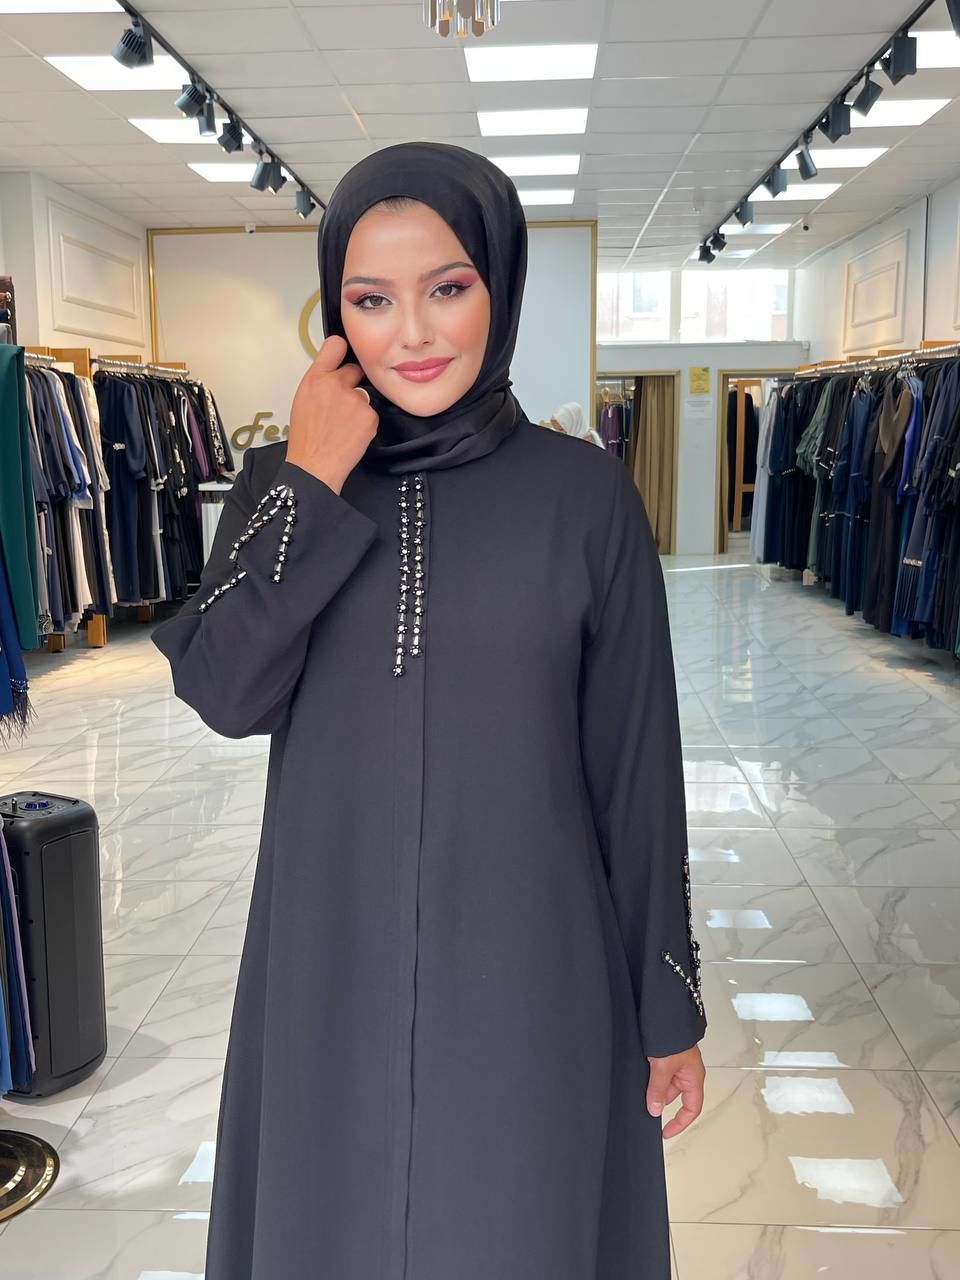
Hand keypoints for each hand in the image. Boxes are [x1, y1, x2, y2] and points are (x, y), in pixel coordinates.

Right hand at [286, 335, 378, 493]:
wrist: (315, 466)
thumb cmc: (306, 438)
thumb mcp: (303, 400)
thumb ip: (320, 381)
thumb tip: (333, 372)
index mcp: (315, 379)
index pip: (335, 346)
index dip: (341, 349)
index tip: (344, 351)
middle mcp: (335, 384)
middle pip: (355, 370)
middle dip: (352, 383)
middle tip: (341, 405)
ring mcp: (355, 400)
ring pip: (364, 395)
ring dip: (358, 406)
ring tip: (342, 425)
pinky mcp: (370, 415)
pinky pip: (371, 413)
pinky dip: (364, 422)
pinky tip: (350, 433)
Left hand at [647, 1045, 704, 1139]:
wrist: (668, 1012)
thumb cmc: (675, 1037)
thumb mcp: (664, 1067)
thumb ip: (658, 1090)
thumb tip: (654, 1110)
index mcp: (694, 1078)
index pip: (691, 1109)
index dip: (680, 1123)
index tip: (666, 1133)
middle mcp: (686, 1072)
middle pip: (674, 1097)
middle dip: (660, 1102)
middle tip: (644, 1107)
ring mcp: (676, 1063)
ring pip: (664, 1084)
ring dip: (653, 1088)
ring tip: (639, 1088)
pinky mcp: (665, 1055)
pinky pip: (658, 1073)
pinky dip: (649, 1078)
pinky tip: (638, 1077)